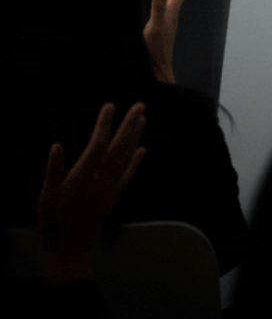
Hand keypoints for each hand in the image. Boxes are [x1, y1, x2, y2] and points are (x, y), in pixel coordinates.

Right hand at [37, 102, 146, 284]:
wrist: (68, 249)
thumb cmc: (53, 221)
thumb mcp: (46, 195)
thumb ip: (53, 170)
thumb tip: (57, 145)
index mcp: (82, 177)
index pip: (97, 144)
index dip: (105, 124)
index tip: (110, 106)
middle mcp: (101, 180)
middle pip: (119, 146)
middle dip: (129, 124)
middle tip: (139, 105)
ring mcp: (111, 188)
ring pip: (127, 157)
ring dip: (136, 137)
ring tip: (143, 119)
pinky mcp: (115, 196)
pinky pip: (129, 175)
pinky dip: (137, 161)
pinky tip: (143, 148)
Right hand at [142, 0, 186, 83]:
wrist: (157, 73)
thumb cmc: (154, 51)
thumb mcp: (154, 26)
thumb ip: (158, 6)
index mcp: (171, 12)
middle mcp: (171, 16)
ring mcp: (167, 23)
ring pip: (171, 0)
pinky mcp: (161, 31)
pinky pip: (164, 9)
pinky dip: (163, 0)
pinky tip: (159, 4)